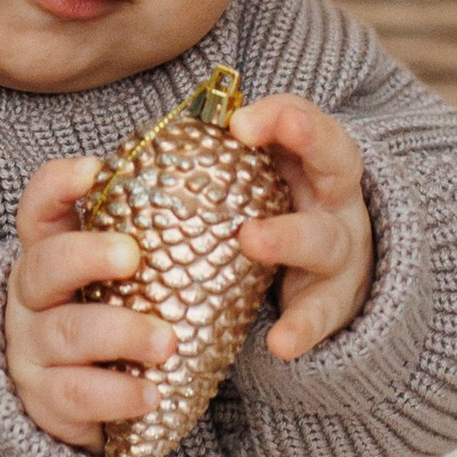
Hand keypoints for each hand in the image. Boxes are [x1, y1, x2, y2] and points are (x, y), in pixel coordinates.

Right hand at [4, 154, 174, 453]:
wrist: (64, 397)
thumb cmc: (103, 318)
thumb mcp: (111, 279)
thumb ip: (147, 245)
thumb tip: (231, 198)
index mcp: (48, 255)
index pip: (37, 210)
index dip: (56, 186)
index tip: (91, 170)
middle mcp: (32, 298)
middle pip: (44, 265)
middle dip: (86, 255)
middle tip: (132, 255)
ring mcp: (33, 349)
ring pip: (67, 333)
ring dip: (120, 332)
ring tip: (168, 341)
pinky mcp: (46, 398)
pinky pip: (76, 394)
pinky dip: (117, 393)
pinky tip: (151, 395)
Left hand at [231, 95, 374, 360]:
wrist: (335, 277)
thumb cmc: (275, 217)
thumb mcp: (259, 183)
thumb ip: (213, 165)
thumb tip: (116, 159)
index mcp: (315, 161)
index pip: (306, 120)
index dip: (279, 113)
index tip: (238, 121)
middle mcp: (335, 199)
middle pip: (336, 162)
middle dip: (305, 140)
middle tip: (245, 138)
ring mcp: (340, 252)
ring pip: (325, 239)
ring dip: (287, 236)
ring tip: (251, 239)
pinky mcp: (332, 303)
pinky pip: (320, 315)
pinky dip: (301, 328)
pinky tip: (280, 343)